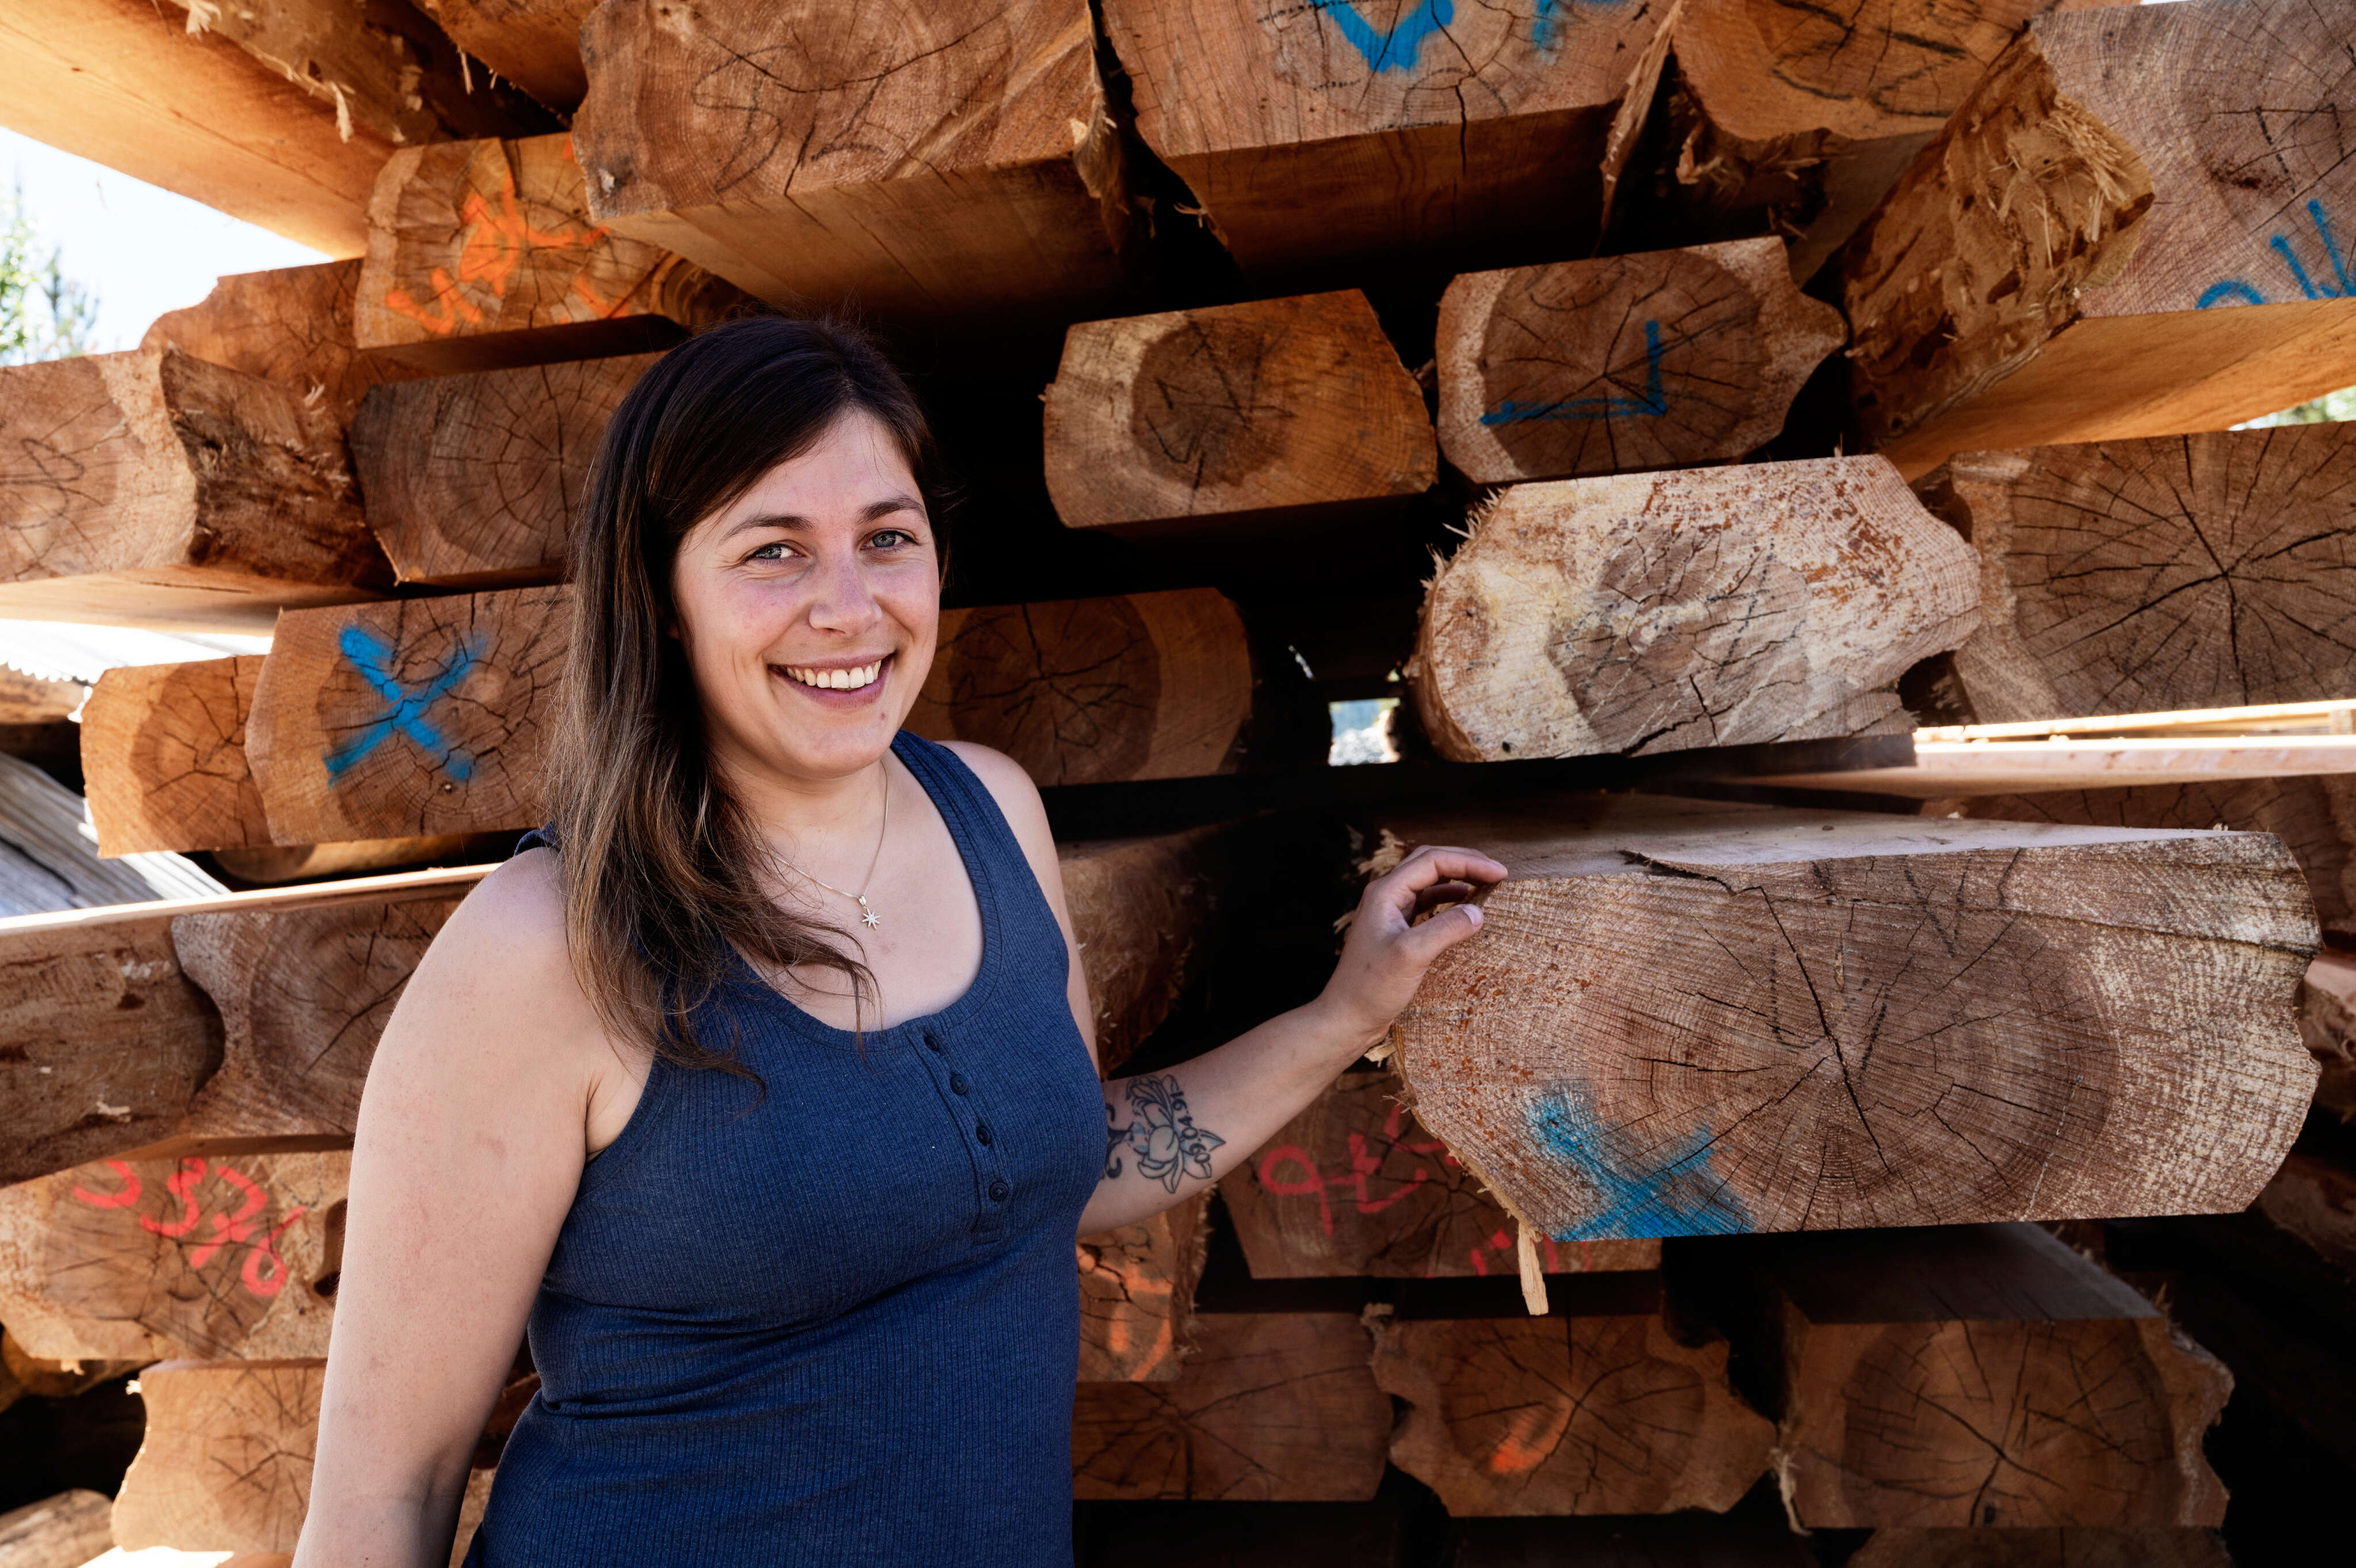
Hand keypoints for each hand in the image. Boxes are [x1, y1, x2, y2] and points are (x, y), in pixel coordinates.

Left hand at [1315, 844, 1506, 1050]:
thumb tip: (1478, 912)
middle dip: (1465, 862)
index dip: (1469, 862)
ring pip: (1428, 882)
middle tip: (1497, 872)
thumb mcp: (1412, 956)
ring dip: (1457, 878)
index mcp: (1386, 893)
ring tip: (1486, 884)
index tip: (1500, 873)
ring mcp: (1390, 913)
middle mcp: (1386, 896)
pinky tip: (1464, 906)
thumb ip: (1446, 929)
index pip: (1433, 861)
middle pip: (1430, 863)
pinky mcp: (1396, 931)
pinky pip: (1426, 903)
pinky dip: (1448, 899)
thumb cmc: (1371, 988)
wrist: (1347, 1017)